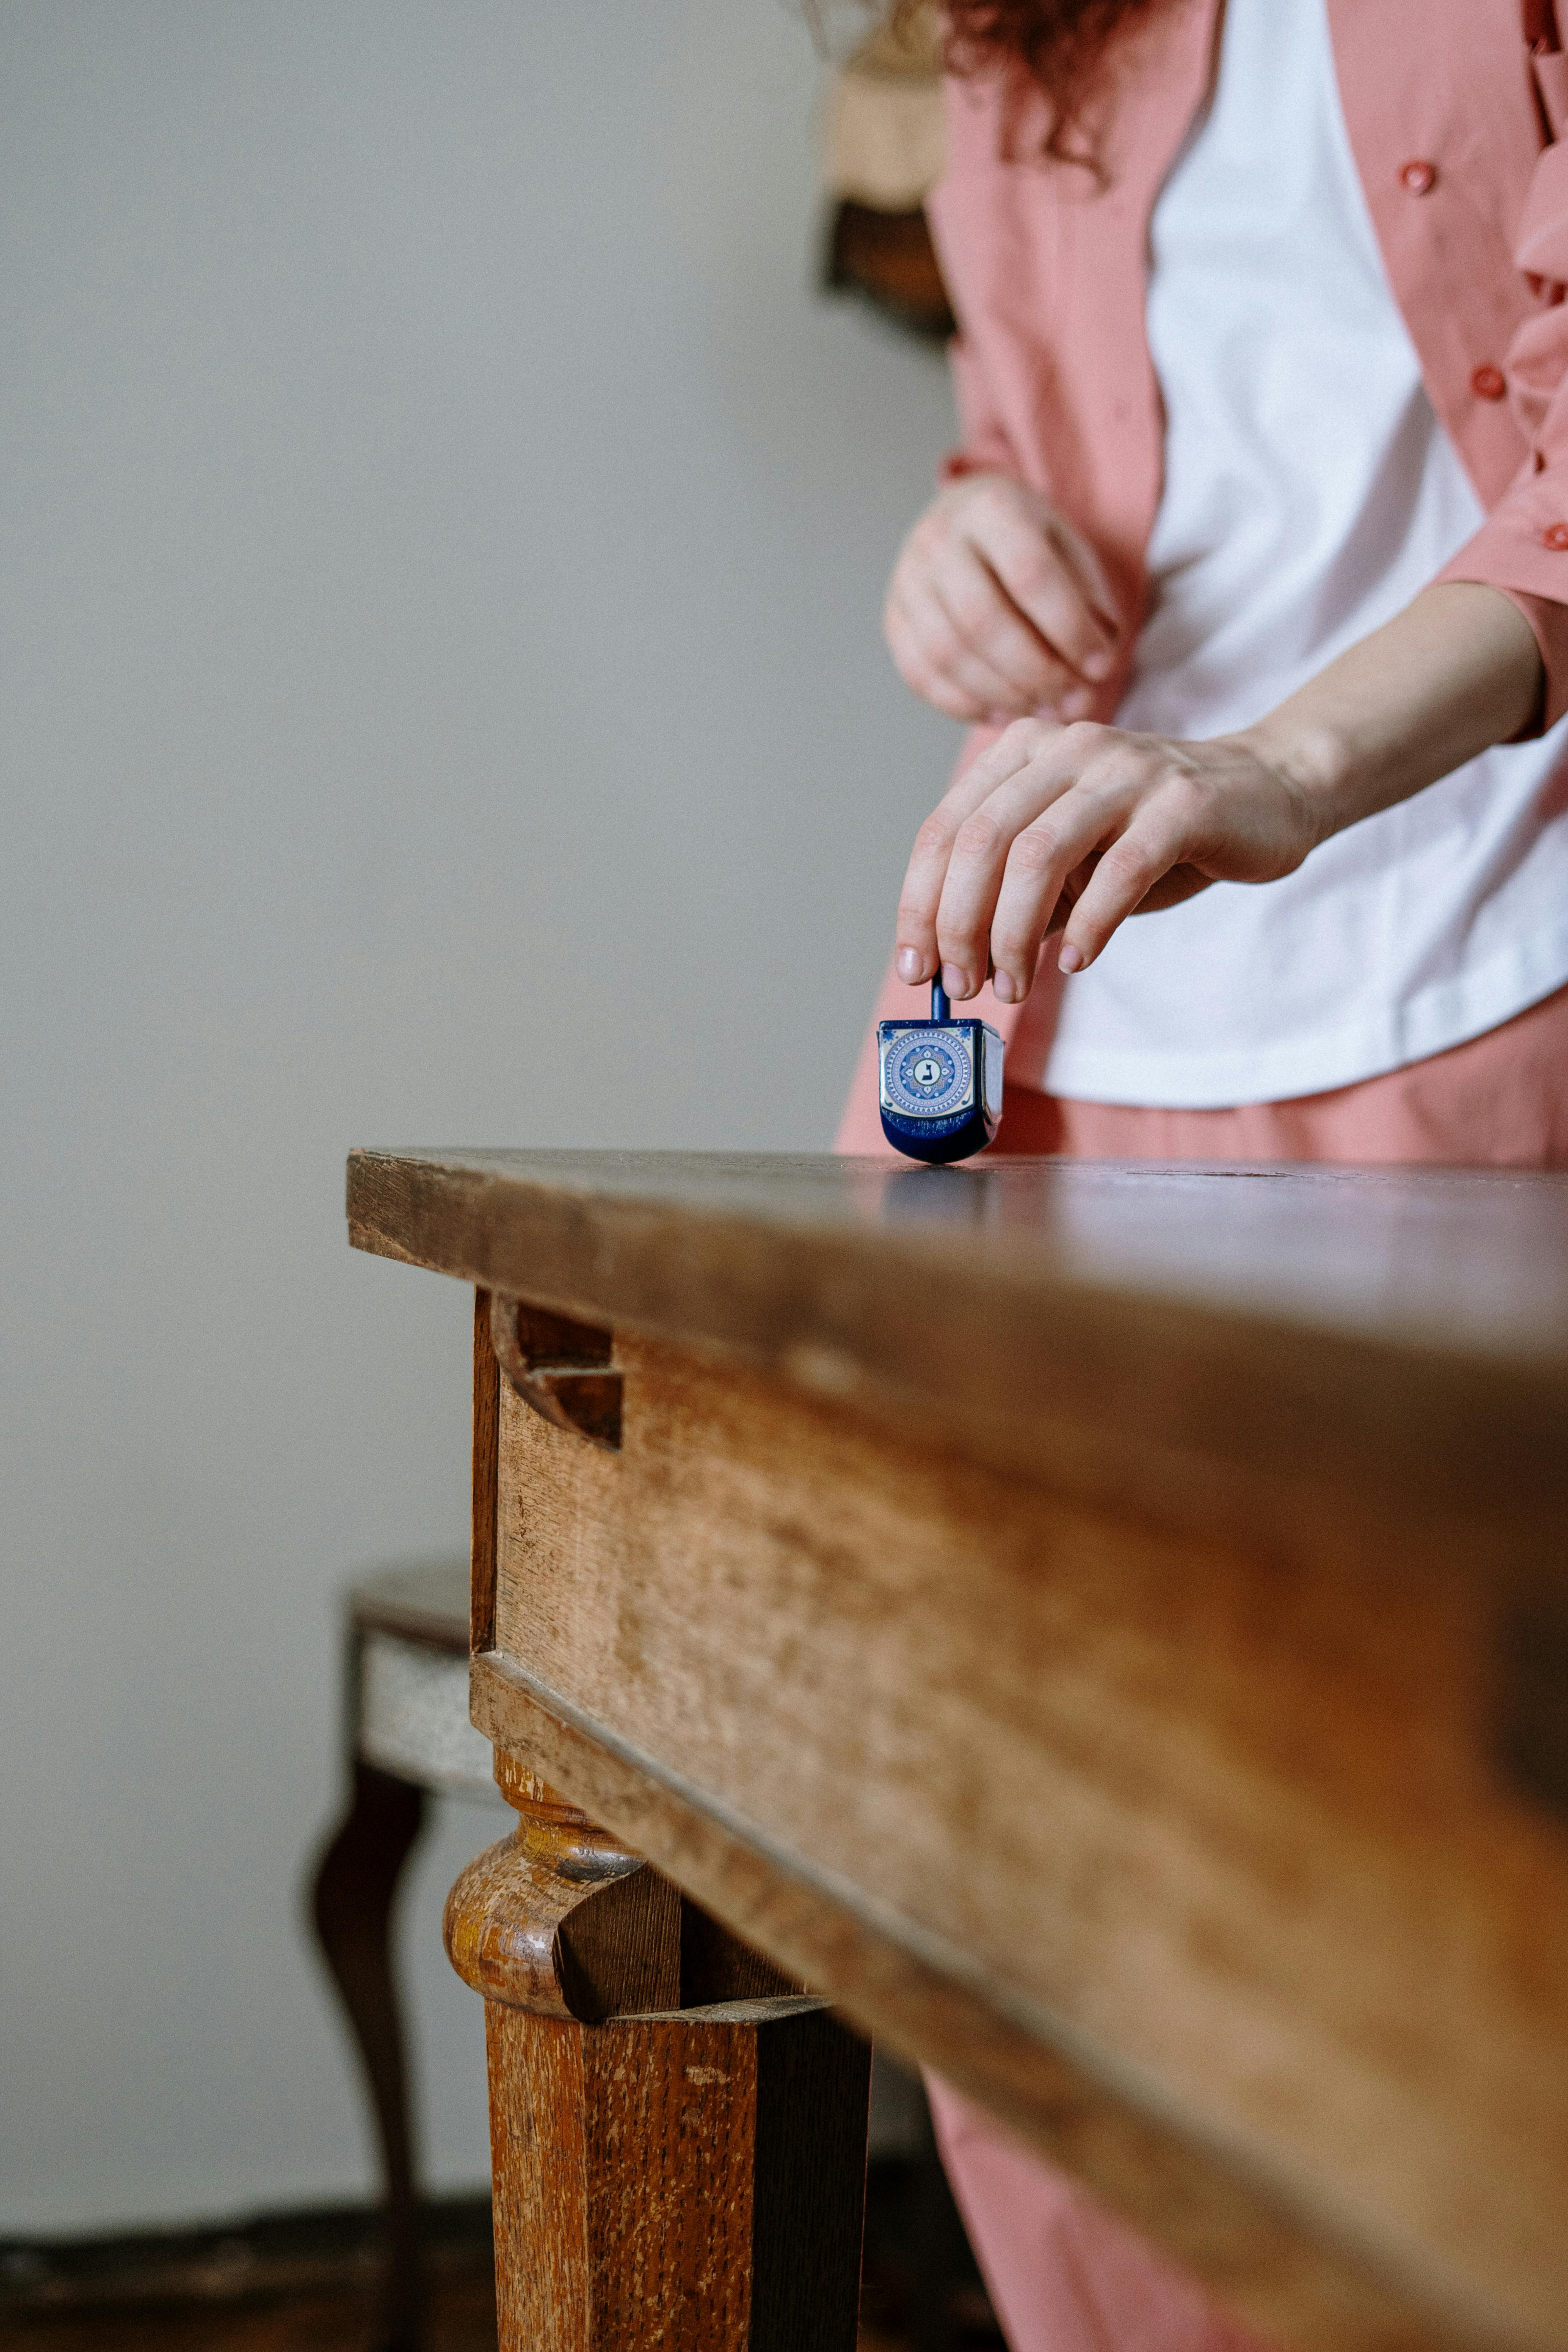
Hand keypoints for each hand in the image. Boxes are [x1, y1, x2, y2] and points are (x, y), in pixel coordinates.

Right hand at [883, 473, 1121, 724]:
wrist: (965, 522)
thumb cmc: (1029, 544)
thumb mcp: (1070, 552)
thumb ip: (1088, 605)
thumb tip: (1094, 672)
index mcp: (991, 507)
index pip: (1030, 575)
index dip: (1069, 629)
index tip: (1102, 666)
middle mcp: (937, 539)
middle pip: (982, 620)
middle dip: (1035, 671)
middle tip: (1073, 699)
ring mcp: (906, 581)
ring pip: (948, 655)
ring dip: (1002, 694)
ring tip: (1045, 710)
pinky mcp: (893, 621)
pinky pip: (922, 676)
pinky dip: (966, 704)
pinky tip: (1005, 712)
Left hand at [893, 583, 1545, 1002]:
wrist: (1267, 793)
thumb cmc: (1155, 836)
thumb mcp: (1073, 861)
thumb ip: (1017, 893)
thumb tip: (955, 955)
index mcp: (1026, 753)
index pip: (947, 830)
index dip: (919, 904)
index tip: (916, 969)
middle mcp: (1068, 748)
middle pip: (982, 841)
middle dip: (959, 925)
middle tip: (965, 985)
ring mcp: (1126, 769)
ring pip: (1038, 854)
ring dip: (1013, 934)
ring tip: (1012, 985)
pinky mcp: (1182, 803)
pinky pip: (1120, 870)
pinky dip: (1089, 924)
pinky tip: (1076, 962)